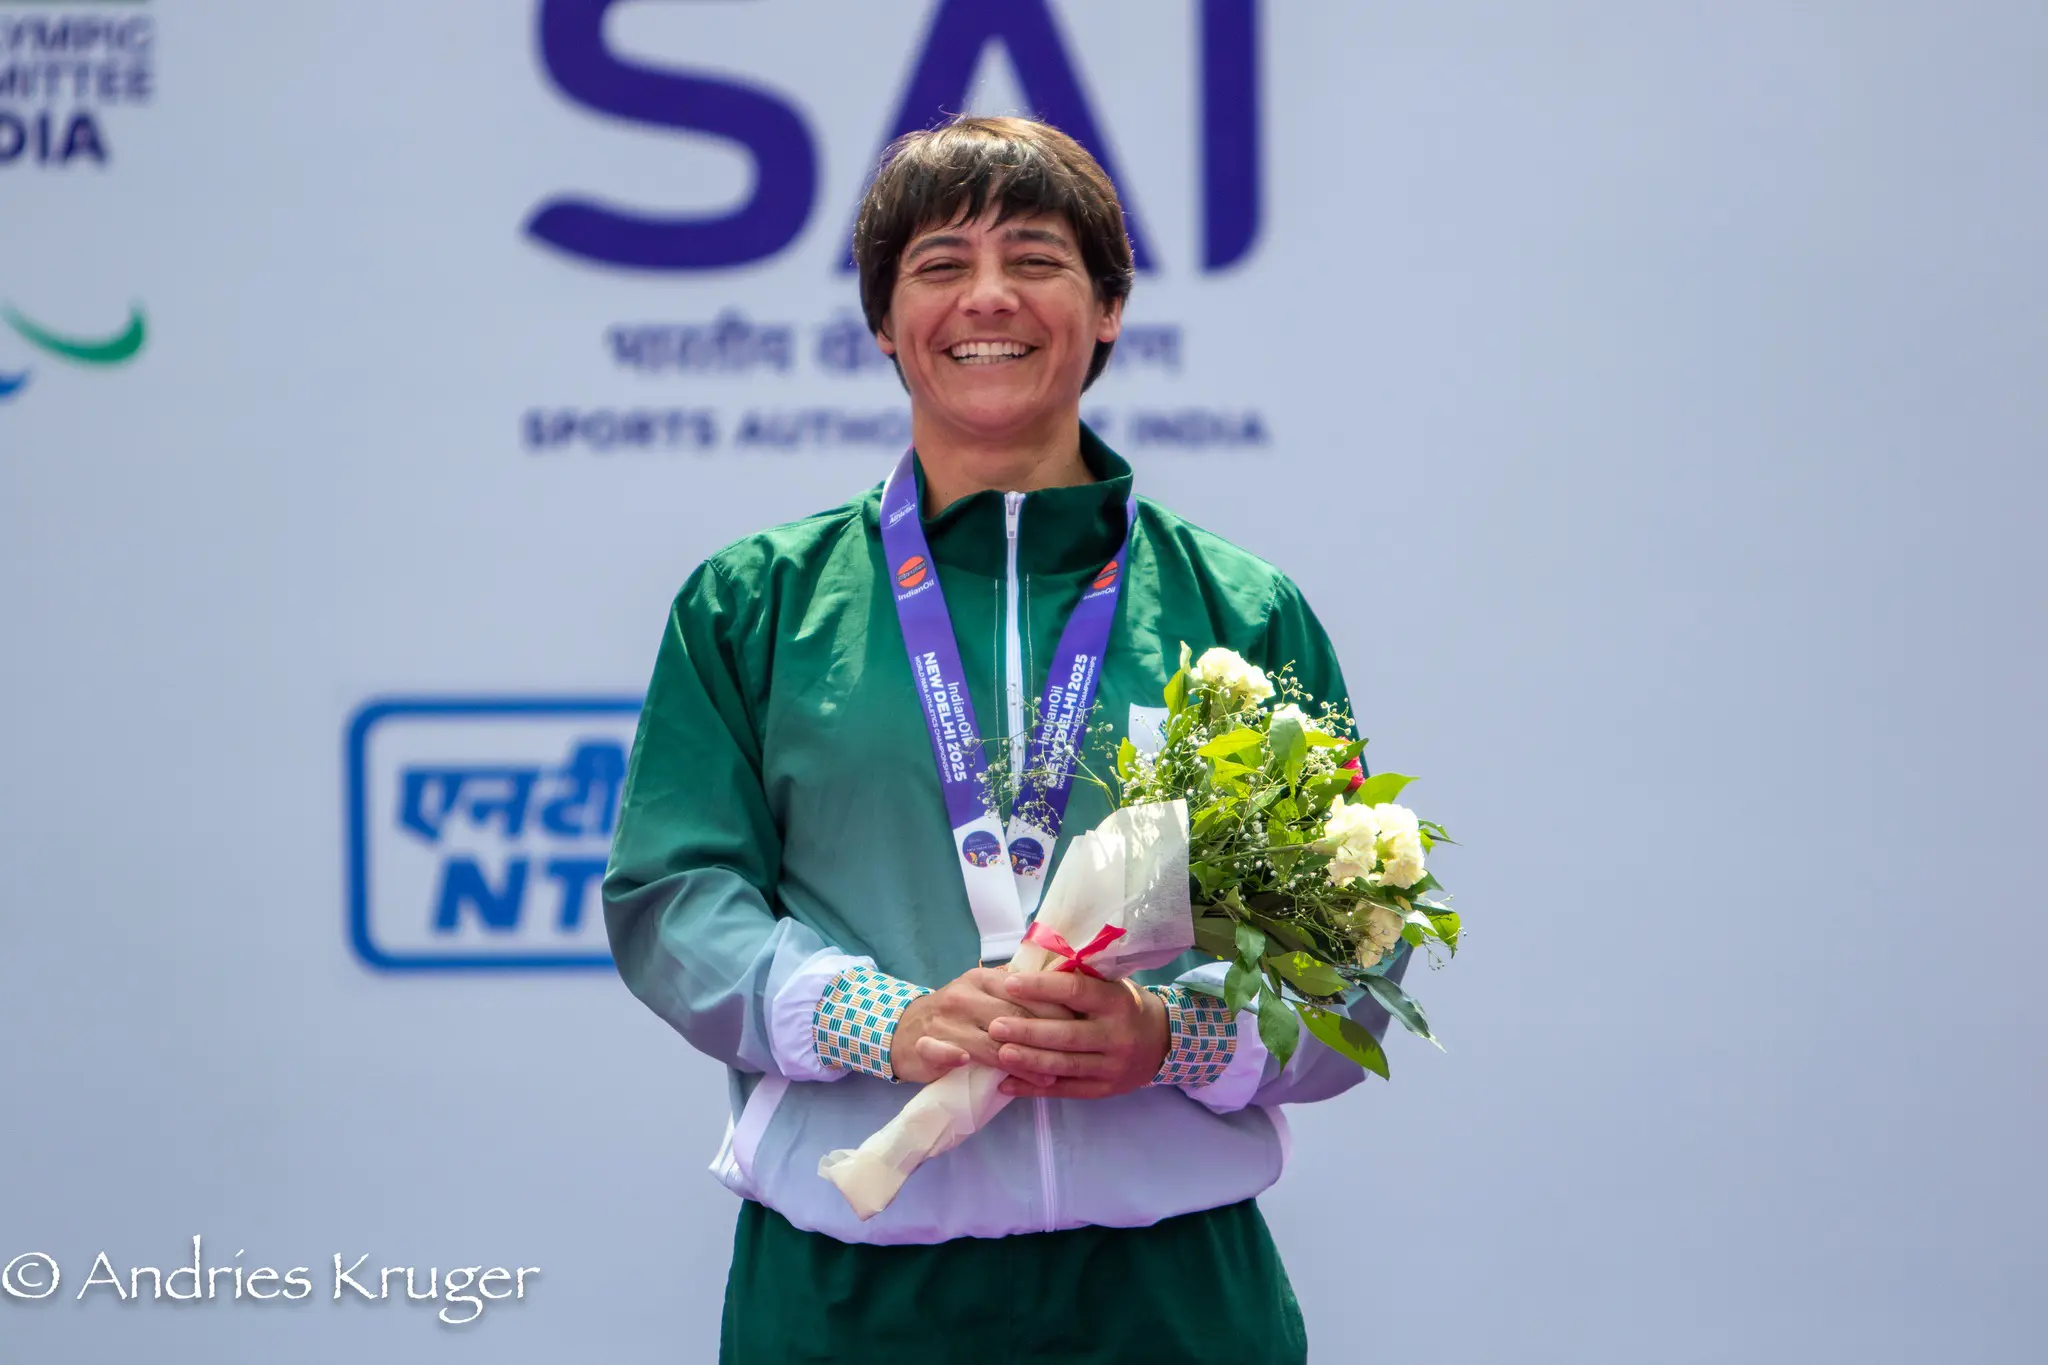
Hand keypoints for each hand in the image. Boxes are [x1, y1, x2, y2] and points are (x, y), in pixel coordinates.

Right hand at [889, 967, 1074, 1085]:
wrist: (903, 1029)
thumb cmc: (956, 1015)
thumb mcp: (984, 995)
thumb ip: (1016, 995)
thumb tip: (1067, 993)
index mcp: (982, 979)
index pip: (1025, 991)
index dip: (1054, 1008)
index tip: (1080, 1025)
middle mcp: (964, 995)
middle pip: (1011, 1016)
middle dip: (1044, 1038)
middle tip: (1072, 1056)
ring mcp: (943, 1021)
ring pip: (987, 1041)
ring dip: (1019, 1062)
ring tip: (1045, 1078)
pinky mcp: (924, 1045)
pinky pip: (944, 1051)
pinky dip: (959, 1058)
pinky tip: (978, 1070)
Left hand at [988, 972, 1170, 1099]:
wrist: (1163, 1043)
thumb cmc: (1125, 1005)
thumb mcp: (1111, 985)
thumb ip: (1078, 980)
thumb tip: (1026, 968)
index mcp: (1117, 1001)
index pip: (1076, 991)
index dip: (1041, 988)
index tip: (1010, 984)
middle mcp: (1116, 1035)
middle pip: (1067, 1034)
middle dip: (1028, 1031)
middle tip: (994, 1025)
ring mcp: (1112, 1066)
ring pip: (1065, 1065)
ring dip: (1029, 1061)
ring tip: (998, 1053)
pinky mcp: (1104, 1090)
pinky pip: (1065, 1090)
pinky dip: (1034, 1089)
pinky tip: (1007, 1085)